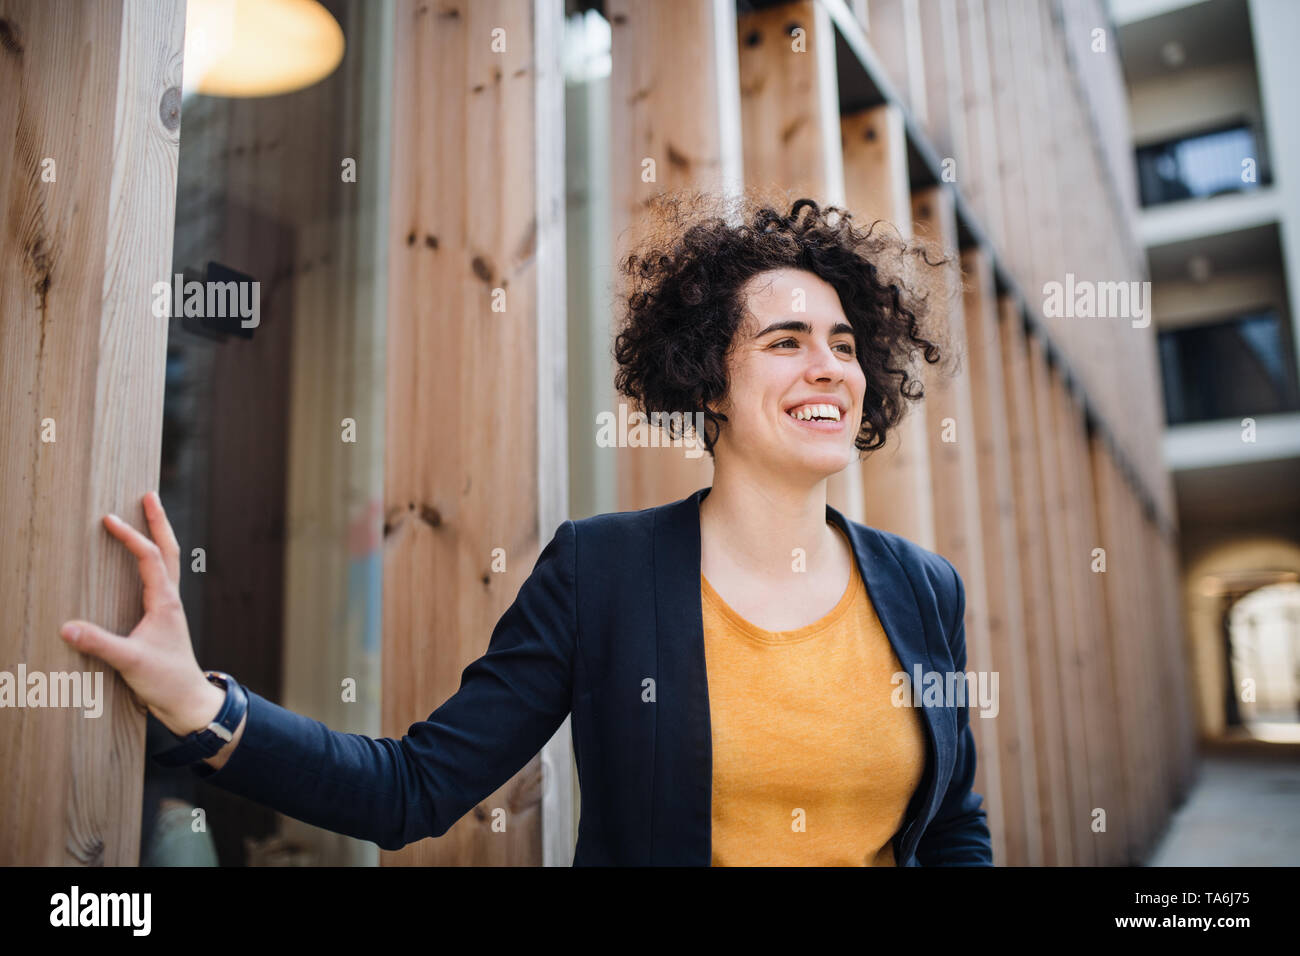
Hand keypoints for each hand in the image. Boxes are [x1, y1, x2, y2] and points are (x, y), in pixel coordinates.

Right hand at [60, 491, 218, 737]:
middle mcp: (170, 599)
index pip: (148, 558)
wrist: (186, 700)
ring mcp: (168, 608)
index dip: (129, 536)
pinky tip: (140, 562)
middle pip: (168, 550)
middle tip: (149, 494)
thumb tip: (67, 628)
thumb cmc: (164, 680)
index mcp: (164, 602)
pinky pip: (158, 579)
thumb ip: (99, 645)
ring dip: (158, 537)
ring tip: (148, 515)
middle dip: (158, 522)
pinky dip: (151, 561)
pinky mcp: (163, 619)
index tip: (108, 518)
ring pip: (167, 563)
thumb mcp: (130, 662)